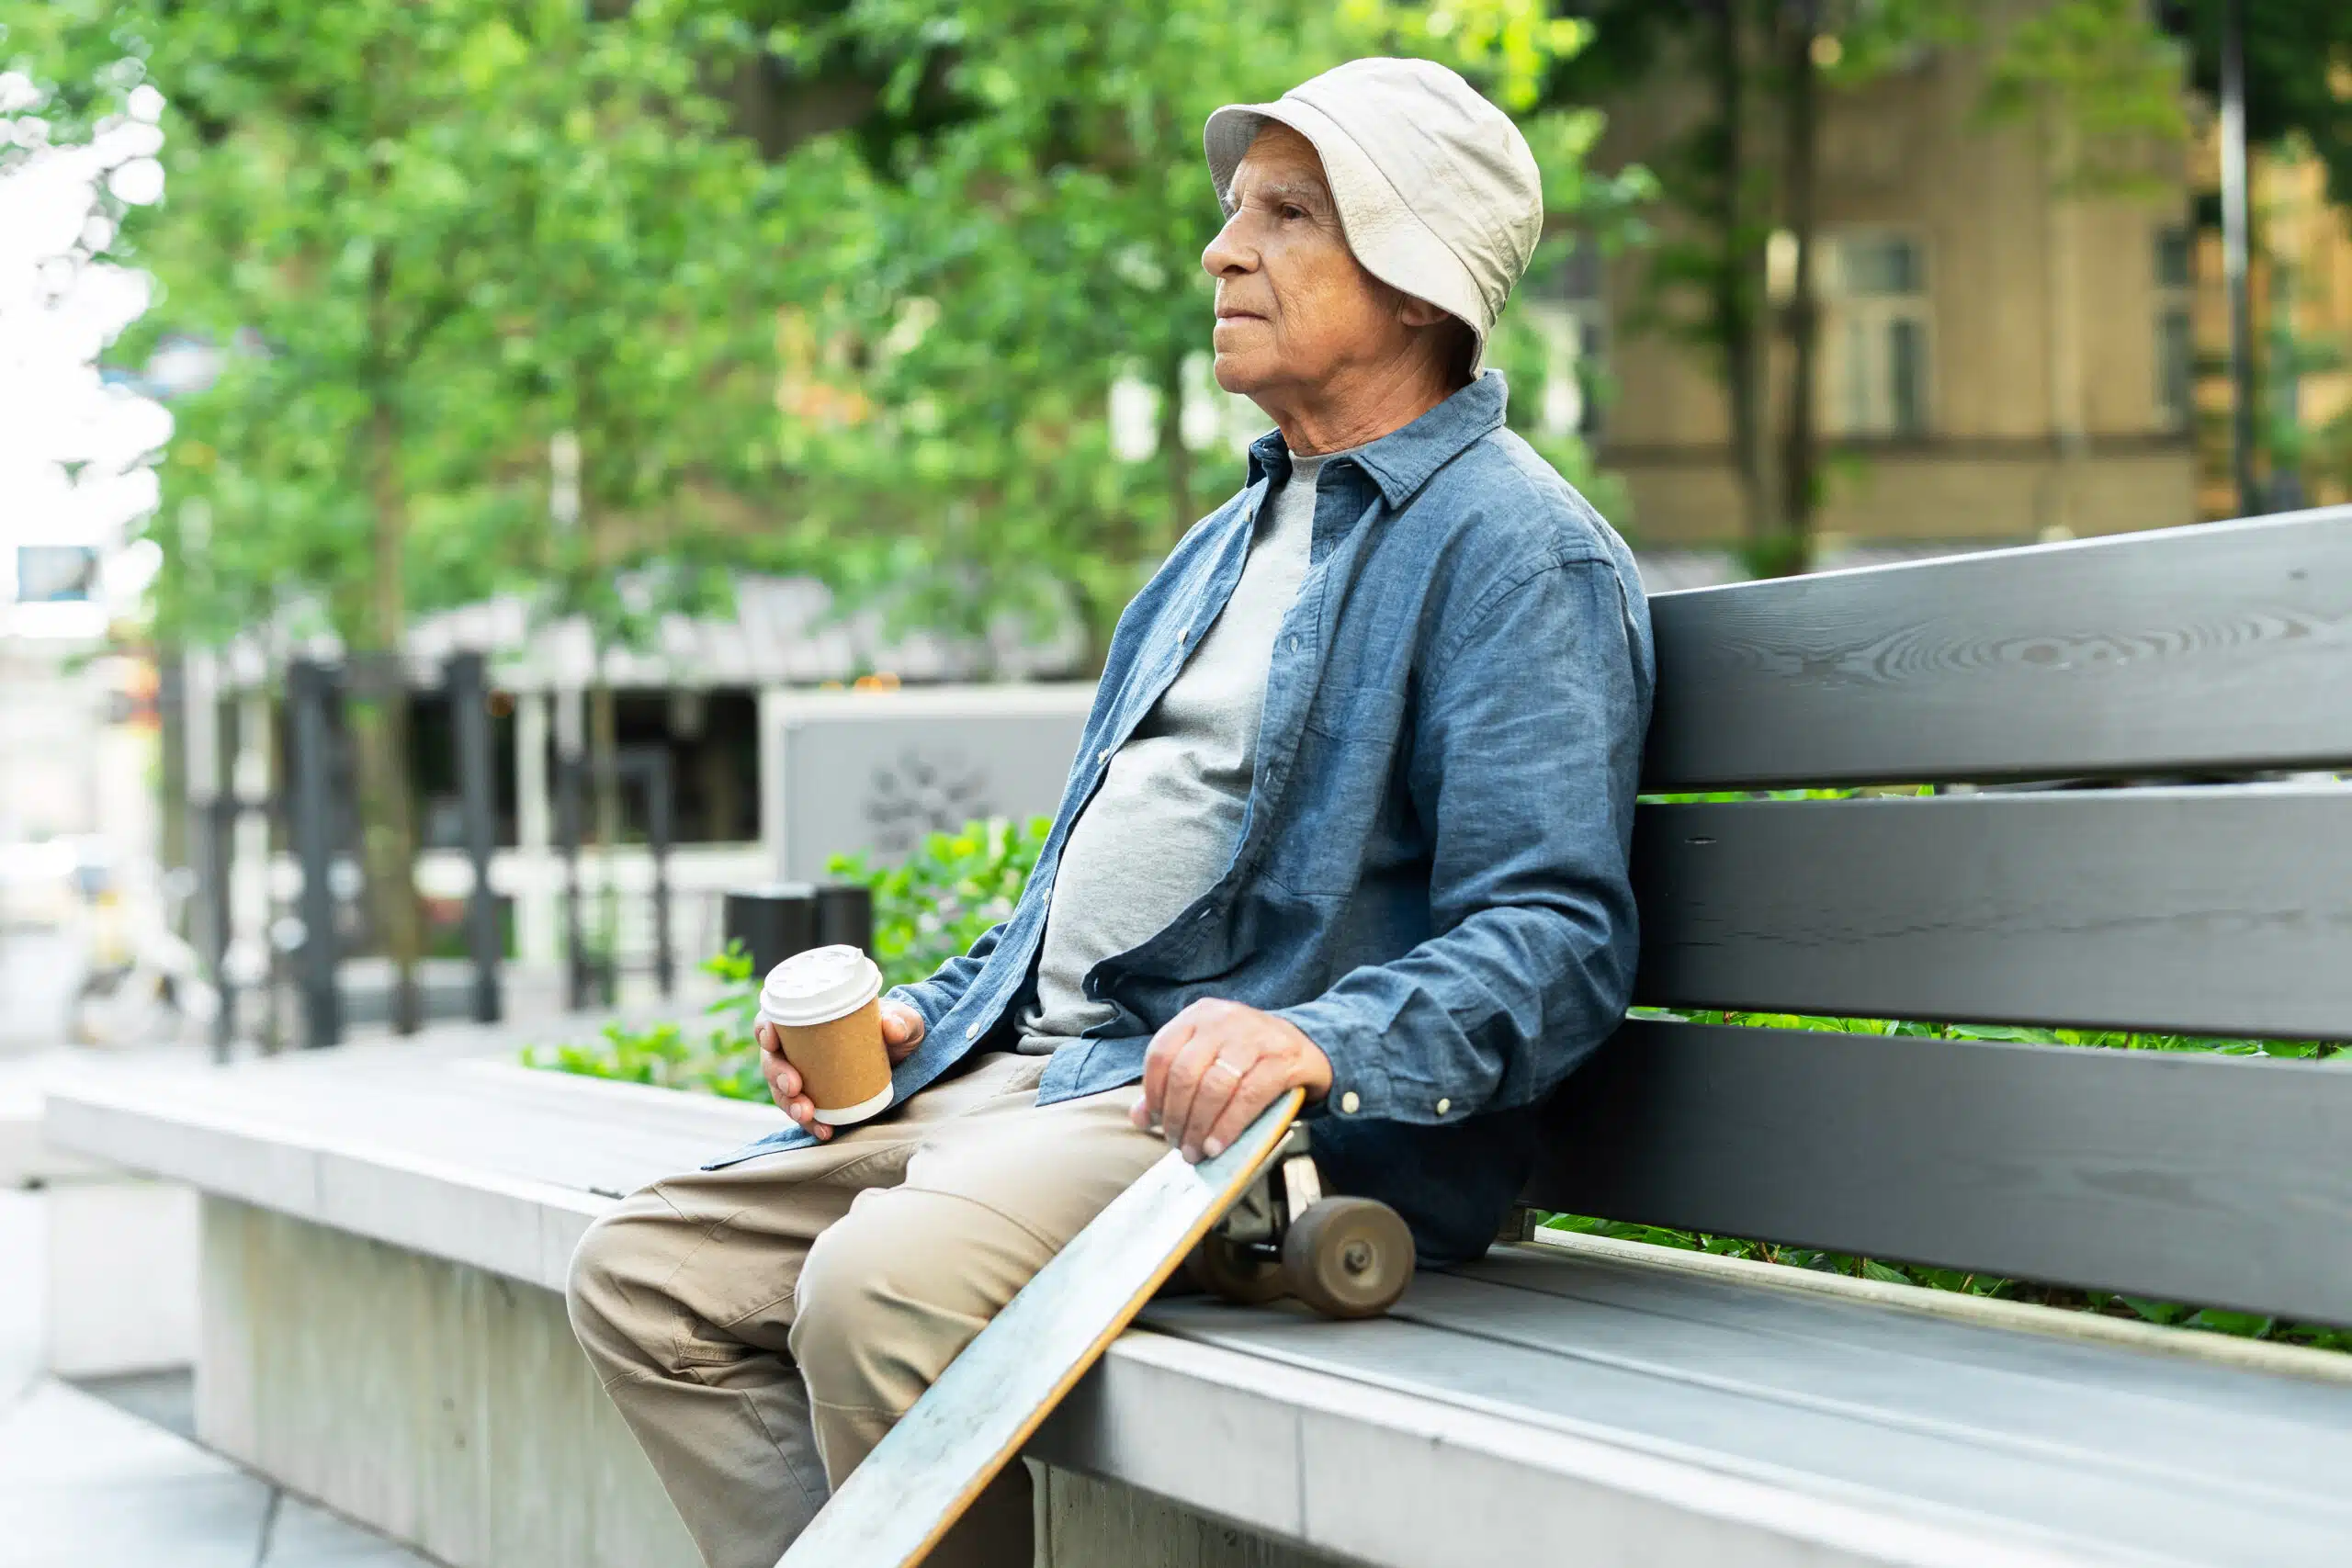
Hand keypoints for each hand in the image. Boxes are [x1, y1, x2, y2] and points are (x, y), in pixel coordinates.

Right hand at [756, 999, 924, 1141]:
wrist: (908, 1055)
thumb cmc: (897, 1027)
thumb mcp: (904, 1021)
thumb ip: (901, 1021)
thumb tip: (892, 1028)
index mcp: (809, 1019)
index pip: (773, 1019)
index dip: (764, 1029)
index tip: (772, 1040)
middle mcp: (801, 1047)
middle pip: (772, 1060)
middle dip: (776, 1075)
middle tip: (794, 1086)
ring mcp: (807, 1074)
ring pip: (782, 1091)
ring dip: (789, 1104)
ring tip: (807, 1114)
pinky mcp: (819, 1098)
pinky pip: (805, 1113)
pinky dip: (812, 1124)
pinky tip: (824, 1131)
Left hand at [1131, 999, 1331, 1162]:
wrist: (1307, 1044)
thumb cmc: (1248, 1056)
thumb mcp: (1209, 1058)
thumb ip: (1173, 1083)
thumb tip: (1140, 1117)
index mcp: (1199, 1015)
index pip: (1161, 1053)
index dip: (1153, 1093)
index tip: (1156, 1122)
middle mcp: (1224, 1020)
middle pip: (1185, 1073)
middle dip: (1177, 1117)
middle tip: (1179, 1144)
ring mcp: (1255, 1036)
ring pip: (1215, 1086)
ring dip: (1200, 1126)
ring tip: (1196, 1150)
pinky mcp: (1282, 1058)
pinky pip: (1248, 1097)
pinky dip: (1228, 1126)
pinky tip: (1218, 1144)